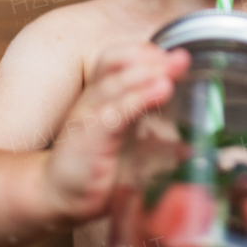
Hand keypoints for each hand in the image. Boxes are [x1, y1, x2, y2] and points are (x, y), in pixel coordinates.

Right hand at [42, 41, 189, 225]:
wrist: (58, 194)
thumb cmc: (92, 166)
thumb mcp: (125, 147)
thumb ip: (155, 142)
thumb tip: (188, 148)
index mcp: (102, 95)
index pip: (118, 59)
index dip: (145, 52)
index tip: (174, 56)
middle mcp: (93, 99)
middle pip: (117, 64)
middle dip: (151, 58)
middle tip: (181, 59)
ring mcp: (89, 116)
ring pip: (115, 85)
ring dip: (145, 75)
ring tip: (170, 74)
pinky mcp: (89, 138)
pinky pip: (113, 114)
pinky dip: (136, 101)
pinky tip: (158, 93)